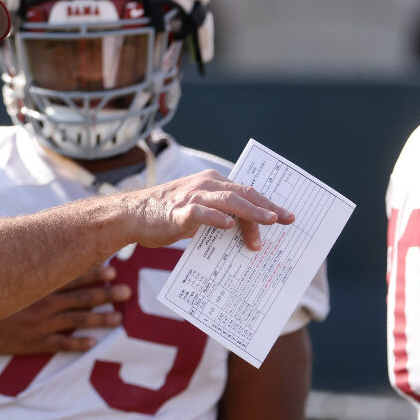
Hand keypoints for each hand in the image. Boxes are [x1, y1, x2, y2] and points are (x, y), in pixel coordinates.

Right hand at [0, 265, 130, 354]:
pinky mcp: (34, 342)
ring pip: (77, 320)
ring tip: (118, 318)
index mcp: (39, 282)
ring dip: (100, 319)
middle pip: (82, 297)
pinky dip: (77, 344)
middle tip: (126, 292)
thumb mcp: (4, 270)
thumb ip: (24, 259)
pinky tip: (92, 344)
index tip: (113, 268)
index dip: (94, 272)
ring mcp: (41, 323)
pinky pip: (60, 344)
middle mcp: (44, 301)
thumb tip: (38, 239)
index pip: (72, 274)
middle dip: (106, 293)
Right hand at [121, 169, 293, 250]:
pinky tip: (228, 226)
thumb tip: (242, 235)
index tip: (285, 216)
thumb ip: (219, 218)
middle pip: (244, 194)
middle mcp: (205, 185)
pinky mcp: (179, 211)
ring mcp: (193, 197)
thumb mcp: (197, 213)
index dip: (267, 204)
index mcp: (212, 184)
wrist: (132, 215)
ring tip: (269, 222)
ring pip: (229, 201)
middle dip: (268, 207)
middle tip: (286, 220)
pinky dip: (216, 218)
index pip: (246, 192)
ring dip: (251, 211)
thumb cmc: (165, 215)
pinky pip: (201, 213)